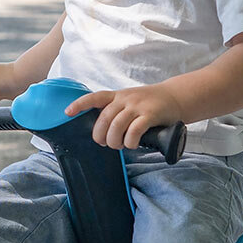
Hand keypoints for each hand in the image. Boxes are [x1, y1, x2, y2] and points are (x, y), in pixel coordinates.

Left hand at [65, 84, 185, 149]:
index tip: (67, 113)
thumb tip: (101, 130)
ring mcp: (138, 106)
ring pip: (117, 125)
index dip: (80, 104)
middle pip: (104, 117)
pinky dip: (130, 140)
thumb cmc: (148, 103)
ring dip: (115, 140)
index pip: (94, 97)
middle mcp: (125, 99)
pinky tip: (132, 144)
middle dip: (100, 134)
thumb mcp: (129, 101)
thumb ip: (115, 111)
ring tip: (119, 146)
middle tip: (104, 143)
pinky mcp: (151, 114)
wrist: (175, 97)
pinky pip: (135, 129)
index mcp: (117, 96)